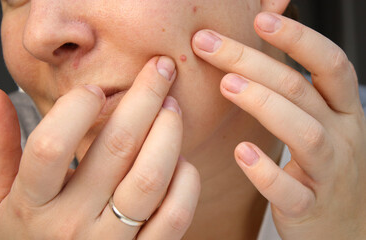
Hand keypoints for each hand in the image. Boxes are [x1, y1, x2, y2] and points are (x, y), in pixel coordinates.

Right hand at [0, 56, 199, 239]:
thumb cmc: (29, 236)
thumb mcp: (0, 198)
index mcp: (32, 205)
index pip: (51, 146)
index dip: (76, 108)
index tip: (95, 89)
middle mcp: (71, 224)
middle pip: (117, 147)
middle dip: (145, 96)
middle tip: (160, 70)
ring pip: (151, 176)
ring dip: (169, 132)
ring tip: (172, 108)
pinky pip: (175, 214)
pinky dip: (185, 179)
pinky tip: (180, 161)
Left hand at [192, 12, 365, 238]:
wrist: (348, 226)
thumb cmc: (323, 165)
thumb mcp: (320, 121)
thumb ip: (296, 88)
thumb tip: (267, 37)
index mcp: (344, 110)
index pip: (330, 63)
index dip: (298, 38)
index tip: (259, 19)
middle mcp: (343, 136)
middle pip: (300, 90)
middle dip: (253, 62)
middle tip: (208, 45)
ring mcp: (329, 174)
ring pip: (304, 133)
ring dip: (263, 105)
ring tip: (226, 85)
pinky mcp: (310, 207)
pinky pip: (291, 190)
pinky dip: (266, 171)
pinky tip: (240, 153)